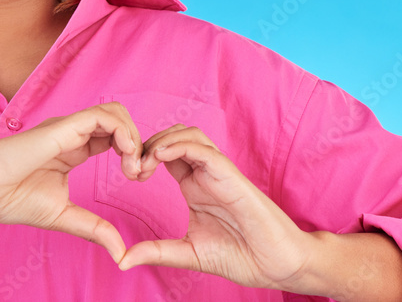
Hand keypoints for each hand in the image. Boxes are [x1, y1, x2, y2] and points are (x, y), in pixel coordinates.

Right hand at [0, 102, 143, 262]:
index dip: (132, 152)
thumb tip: (120, 253)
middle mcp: (73, 133)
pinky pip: (102, 116)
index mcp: (74, 149)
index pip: (114, 137)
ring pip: (114, 112)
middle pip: (119, 119)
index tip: (137, 178)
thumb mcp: (63, 216)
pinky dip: (122, 131)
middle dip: (138, 142)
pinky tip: (124, 154)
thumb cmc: (10, 199)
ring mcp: (68, 128)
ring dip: (133, 136)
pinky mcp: (63, 128)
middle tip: (139, 173)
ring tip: (132, 166)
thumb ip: (94, 228)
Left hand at [117, 124, 317, 291]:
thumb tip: (122, 260)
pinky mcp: (232, 176)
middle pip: (173, 137)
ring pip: (189, 135)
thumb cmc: (242, 256)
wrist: (279, 265)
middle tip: (132, 168)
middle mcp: (205, 173)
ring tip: (144, 162)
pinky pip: (205, 150)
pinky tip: (160, 156)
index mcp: (194, 186)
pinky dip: (181, 146)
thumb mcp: (188, 253)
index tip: (128, 174)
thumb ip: (157, 252)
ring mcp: (219, 172)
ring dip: (162, 140)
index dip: (143, 156)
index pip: (164, 154)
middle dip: (148, 144)